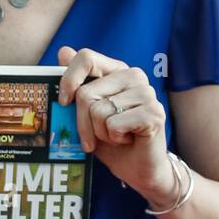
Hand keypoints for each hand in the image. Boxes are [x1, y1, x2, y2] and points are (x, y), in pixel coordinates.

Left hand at [56, 46, 170, 194]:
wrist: (138, 169)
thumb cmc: (111, 139)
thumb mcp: (87, 112)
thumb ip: (77, 83)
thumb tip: (64, 50)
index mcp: (117, 70)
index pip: (86, 57)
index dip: (69, 79)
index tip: (64, 102)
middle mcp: (134, 75)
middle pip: (86, 93)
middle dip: (82, 122)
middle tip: (95, 136)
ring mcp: (147, 93)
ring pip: (98, 111)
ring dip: (100, 133)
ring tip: (116, 136)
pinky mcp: (154, 113)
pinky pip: (113, 124)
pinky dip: (114, 139)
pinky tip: (128, 139)